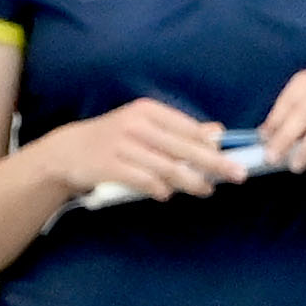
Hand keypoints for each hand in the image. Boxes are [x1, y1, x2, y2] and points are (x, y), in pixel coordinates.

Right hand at [40, 98, 236, 204]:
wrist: (68, 151)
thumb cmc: (114, 139)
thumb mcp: (143, 125)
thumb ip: (178, 130)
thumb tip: (217, 132)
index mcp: (147, 111)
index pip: (187, 127)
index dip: (212, 144)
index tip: (231, 157)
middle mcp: (136, 125)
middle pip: (183, 148)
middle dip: (213, 164)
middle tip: (236, 175)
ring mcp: (122, 145)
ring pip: (167, 167)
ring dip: (191, 182)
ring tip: (205, 190)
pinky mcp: (110, 166)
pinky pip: (144, 181)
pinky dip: (159, 189)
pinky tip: (167, 194)